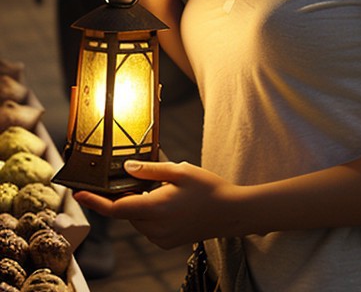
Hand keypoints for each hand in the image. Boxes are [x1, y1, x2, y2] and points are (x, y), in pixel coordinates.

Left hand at [74, 160, 239, 248]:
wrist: (231, 212)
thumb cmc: (208, 188)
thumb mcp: (180, 170)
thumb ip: (150, 169)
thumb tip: (126, 167)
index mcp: (157, 208)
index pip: (117, 208)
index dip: (95, 201)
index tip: (79, 193)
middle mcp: (155, 228)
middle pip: (127, 211)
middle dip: (127, 195)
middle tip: (142, 177)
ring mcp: (161, 238)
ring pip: (137, 219)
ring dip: (140, 204)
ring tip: (164, 189)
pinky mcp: (166, 242)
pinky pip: (148, 227)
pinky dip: (149, 213)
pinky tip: (168, 202)